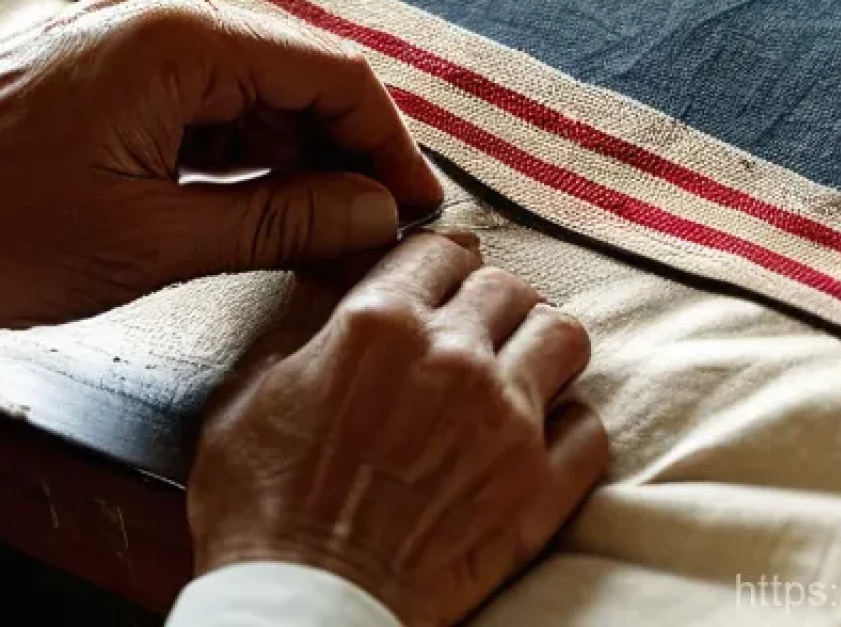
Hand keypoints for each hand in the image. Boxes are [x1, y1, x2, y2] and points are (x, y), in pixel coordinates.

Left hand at [0, 0, 441, 327]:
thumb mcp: (149, 240)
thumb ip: (279, 223)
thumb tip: (376, 214)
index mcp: (182, 37)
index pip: (334, 75)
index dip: (390, 143)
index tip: (418, 206)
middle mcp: (170, 10)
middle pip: (301, 78)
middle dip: (347, 154)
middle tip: (376, 230)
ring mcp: (142, 29)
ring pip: (261, 92)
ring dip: (299, 158)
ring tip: (325, 230)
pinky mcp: (122, 58)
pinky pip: (214, 99)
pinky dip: (247, 153)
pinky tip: (264, 204)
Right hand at [188, 232, 607, 626]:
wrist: (302, 611)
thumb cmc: (262, 506)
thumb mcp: (251, 388)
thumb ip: (308, 315)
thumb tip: (346, 272)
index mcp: (380, 323)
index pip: (440, 251)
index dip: (438, 264)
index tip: (437, 282)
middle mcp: (453, 357)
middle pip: (509, 286)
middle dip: (491, 300)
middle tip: (475, 328)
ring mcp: (506, 421)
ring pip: (566, 337)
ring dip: (543, 345)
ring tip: (519, 367)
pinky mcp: (539, 488)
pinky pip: (589, 427)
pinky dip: (568, 425)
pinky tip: (538, 437)